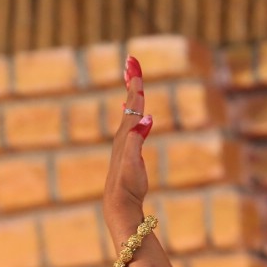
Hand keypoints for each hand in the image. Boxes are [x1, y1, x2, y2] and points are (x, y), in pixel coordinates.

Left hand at [103, 55, 152, 232]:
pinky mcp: (129, 152)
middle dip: (132, 82)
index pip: (133, 104)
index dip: (134, 84)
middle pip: (130, 103)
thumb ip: (137, 140)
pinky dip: (136, 115)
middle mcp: (124, 135)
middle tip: (131, 62)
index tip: (132, 62)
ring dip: (133, 95)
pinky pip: (132, 126)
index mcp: (127, 134)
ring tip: (133, 80)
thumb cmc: (128, 185)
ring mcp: (126, 143)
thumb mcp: (133, 163)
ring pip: (130, 113)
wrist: (119, 204)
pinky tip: (141, 116)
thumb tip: (146, 118)